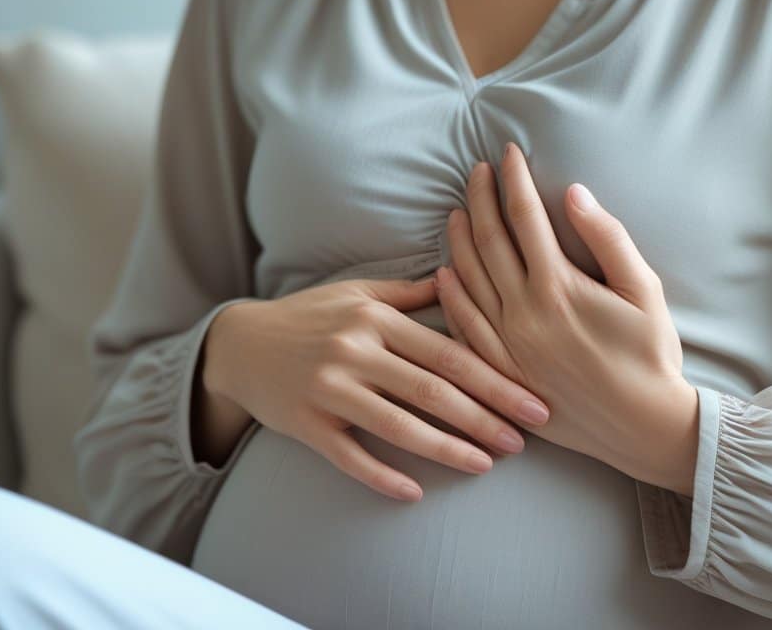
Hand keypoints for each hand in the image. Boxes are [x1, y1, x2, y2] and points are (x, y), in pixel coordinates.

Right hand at [198, 275, 551, 502]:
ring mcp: (328, 389)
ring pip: (398, 425)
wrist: (239, 344)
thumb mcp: (358, 293)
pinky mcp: (305, 423)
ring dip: (448, 449)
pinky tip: (415, 493)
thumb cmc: (310, 316)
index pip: (448, 353)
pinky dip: (382, 476)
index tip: (532, 400)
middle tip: (524, 440)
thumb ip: (410, 294)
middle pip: (433, 390)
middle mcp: (355, 351)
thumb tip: (462, 278)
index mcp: (376, 318)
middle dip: (484, 417)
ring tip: (487, 464)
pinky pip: (349, 457)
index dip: (495, 379)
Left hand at [434, 142, 699, 494]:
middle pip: (489, 240)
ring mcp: (507, 344)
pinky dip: (450, 295)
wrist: (643, 426)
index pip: (524, 217)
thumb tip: (572, 193)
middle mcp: (524, 312)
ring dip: (459, 238)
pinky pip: (463, 327)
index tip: (508, 153)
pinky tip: (445, 273)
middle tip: (477, 170)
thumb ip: (608, 238)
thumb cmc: (651, 355)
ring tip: (458, 209)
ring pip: (468, 278)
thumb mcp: (644, 290)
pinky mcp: (502, 371)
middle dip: (480, 198)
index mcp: (559, 286)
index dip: (514, 179)